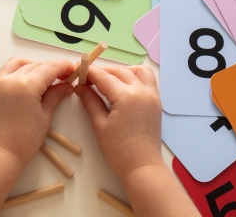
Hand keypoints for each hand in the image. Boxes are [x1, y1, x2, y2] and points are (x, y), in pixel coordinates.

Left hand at [0, 57, 74, 166]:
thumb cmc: (24, 140)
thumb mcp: (45, 116)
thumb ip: (56, 95)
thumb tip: (67, 86)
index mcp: (26, 85)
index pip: (49, 68)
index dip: (64, 67)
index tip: (73, 70)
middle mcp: (10, 79)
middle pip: (35, 65)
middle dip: (51, 69)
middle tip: (63, 78)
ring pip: (19, 63)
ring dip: (33, 66)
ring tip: (44, 79)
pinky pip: (7, 71)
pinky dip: (19, 71)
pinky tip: (28, 82)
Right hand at [75, 65, 162, 181]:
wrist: (142, 166)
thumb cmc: (119, 150)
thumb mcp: (99, 124)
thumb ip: (90, 101)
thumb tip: (80, 87)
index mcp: (127, 96)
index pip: (104, 76)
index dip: (90, 72)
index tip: (79, 69)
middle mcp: (142, 91)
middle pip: (120, 71)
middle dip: (103, 71)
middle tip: (88, 79)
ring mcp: (152, 96)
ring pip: (137, 71)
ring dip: (122, 71)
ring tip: (108, 81)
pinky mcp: (156, 102)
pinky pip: (147, 80)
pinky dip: (135, 77)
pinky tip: (123, 87)